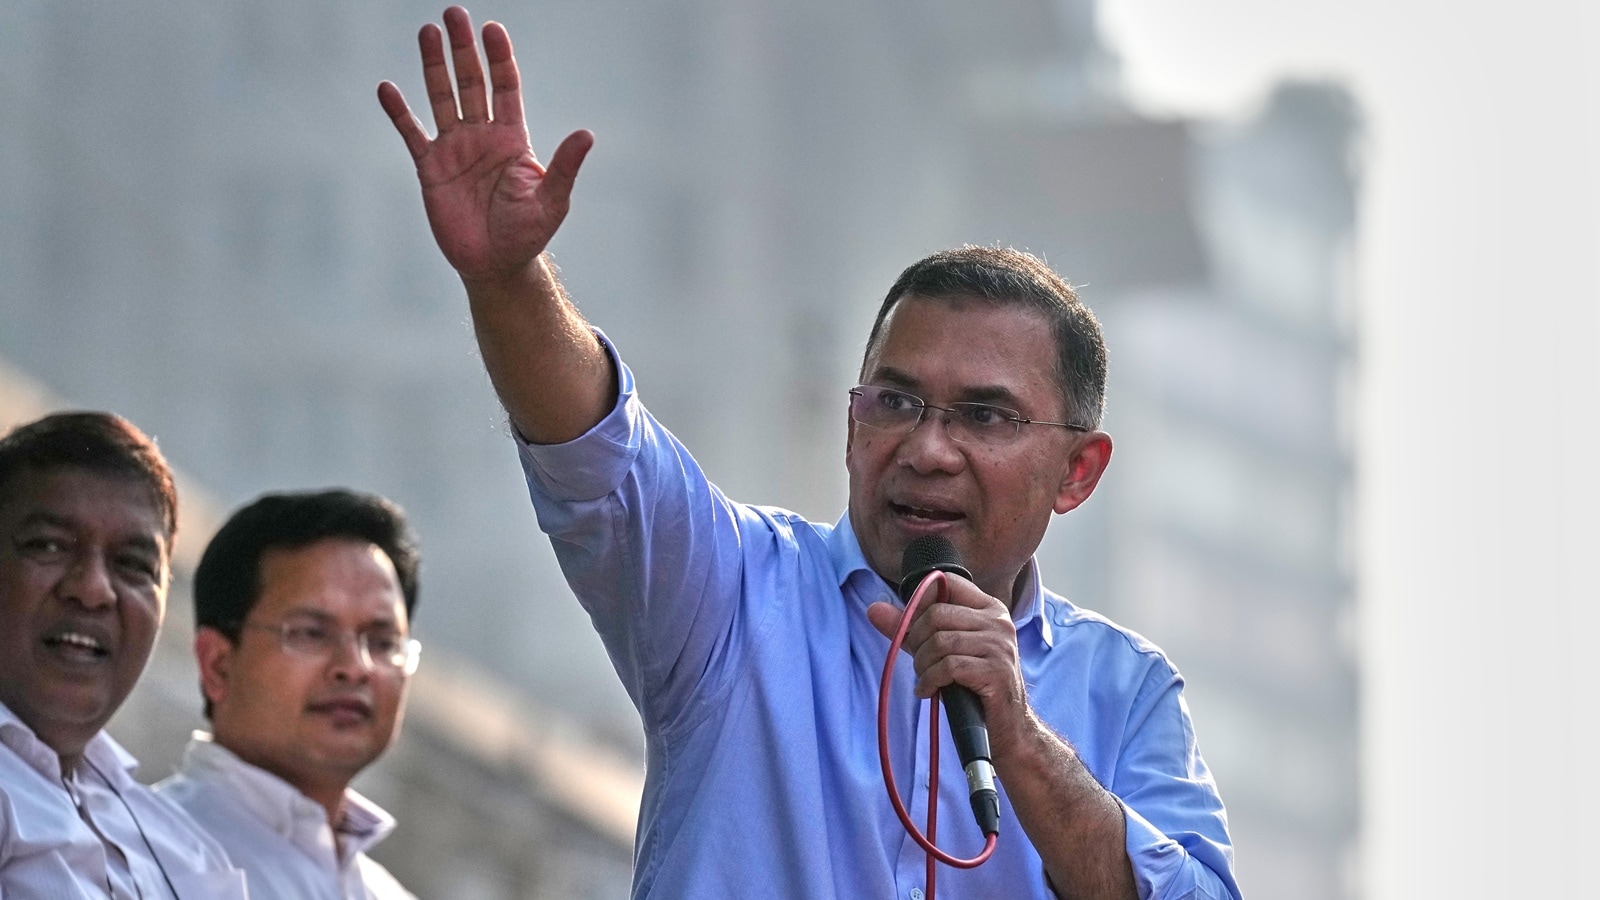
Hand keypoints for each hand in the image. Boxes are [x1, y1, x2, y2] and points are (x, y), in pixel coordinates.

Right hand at [377, 6, 592, 285]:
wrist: (495, 264)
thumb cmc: (527, 234)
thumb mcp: (551, 201)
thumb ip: (565, 167)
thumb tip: (587, 134)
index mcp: (512, 138)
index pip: (505, 87)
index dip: (499, 58)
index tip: (492, 28)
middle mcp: (482, 136)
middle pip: (472, 82)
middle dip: (463, 49)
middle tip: (453, 13)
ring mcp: (454, 149)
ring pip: (442, 98)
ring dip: (433, 66)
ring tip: (426, 31)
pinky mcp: (430, 168)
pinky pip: (412, 133)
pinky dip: (399, 112)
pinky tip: (387, 88)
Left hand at [866, 572, 1032, 755]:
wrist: (1006, 726)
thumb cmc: (972, 684)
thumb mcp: (940, 650)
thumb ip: (909, 628)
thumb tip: (873, 609)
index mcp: (989, 609)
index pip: (949, 582)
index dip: (921, 601)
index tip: (914, 628)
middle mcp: (998, 622)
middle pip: (937, 613)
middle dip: (917, 640)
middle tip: (918, 662)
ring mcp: (999, 646)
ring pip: (940, 641)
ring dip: (922, 665)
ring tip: (924, 679)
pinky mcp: (995, 671)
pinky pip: (948, 667)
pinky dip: (929, 681)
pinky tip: (928, 690)